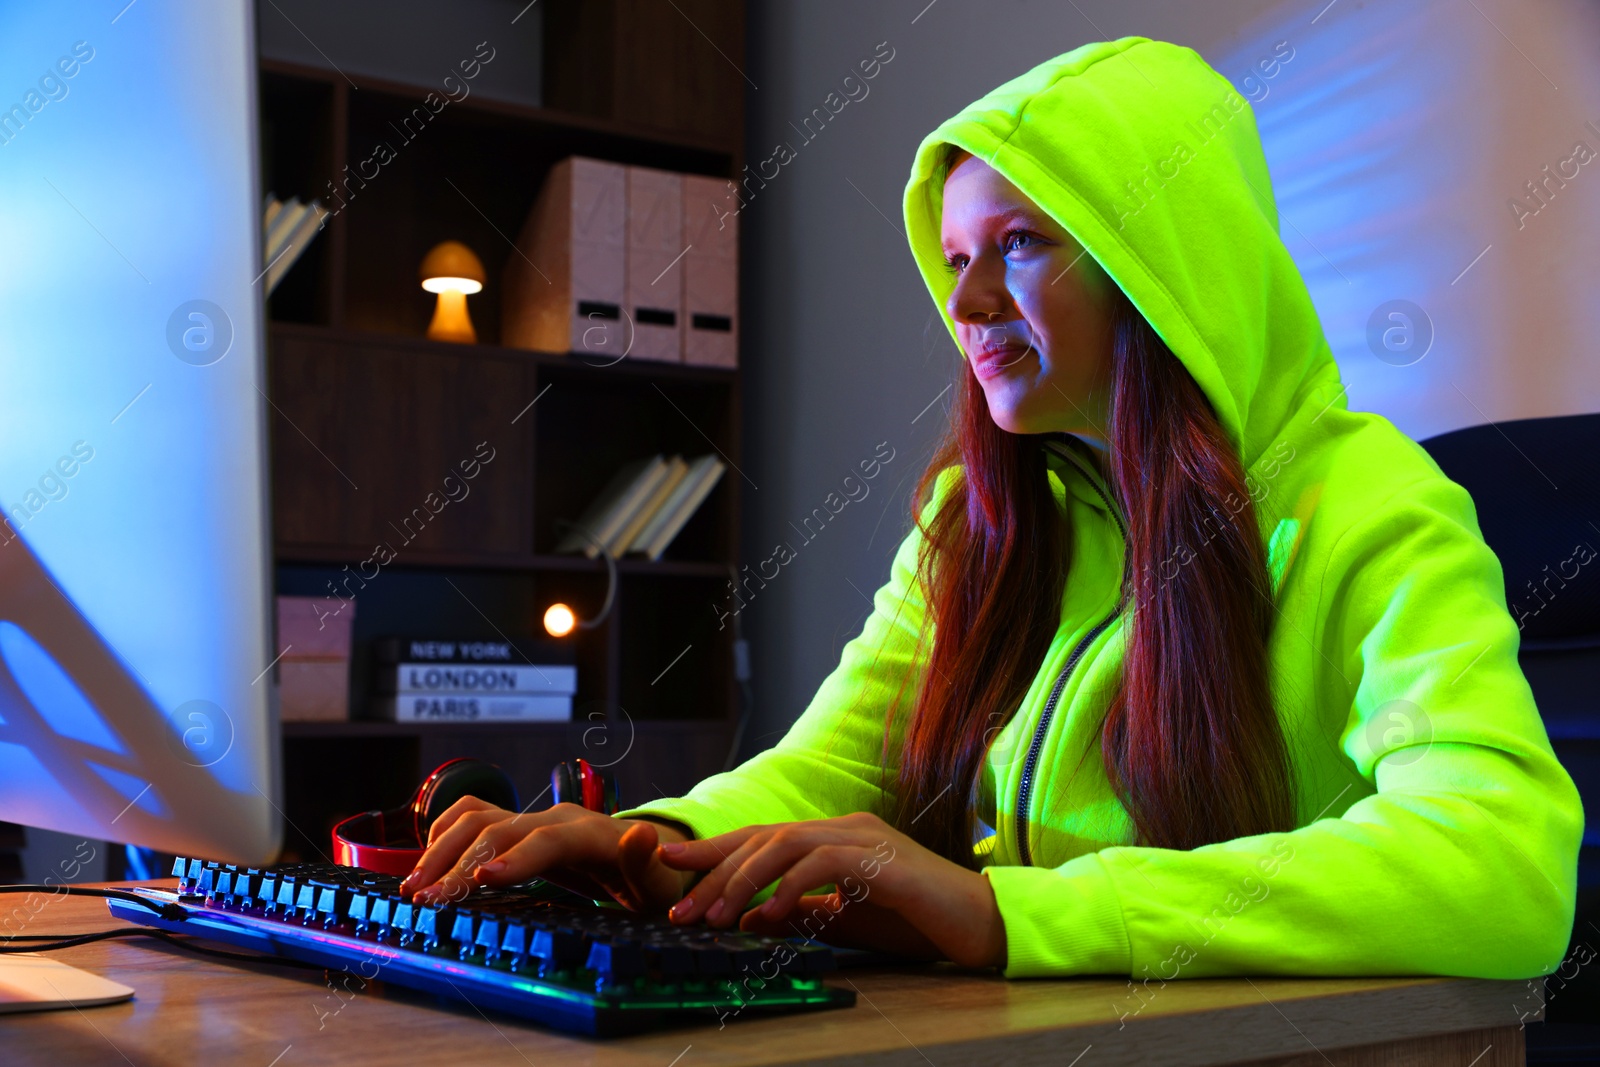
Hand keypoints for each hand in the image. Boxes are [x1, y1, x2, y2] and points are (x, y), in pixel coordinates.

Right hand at [400, 798, 691, 910]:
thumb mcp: (659, 882)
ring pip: (478, 818)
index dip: (515, 858)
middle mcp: (557, 818)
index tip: (482, 879)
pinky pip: (473, 815)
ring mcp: (534, 818)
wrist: (646, 862)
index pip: (548, 840)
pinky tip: (427, 864)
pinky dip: (445, 833)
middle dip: (460, 865)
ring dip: (442, 850)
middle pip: (500, 830)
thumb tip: (644, 834)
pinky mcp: (517, 825)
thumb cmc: (652, 880)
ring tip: (414, 887)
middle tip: (427, 901)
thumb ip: (646, 862)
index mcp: (590, 835)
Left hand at [656, 811, 1006, 968]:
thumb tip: (748, 918)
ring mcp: (863, 837)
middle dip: (715, 869)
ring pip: (785, 844)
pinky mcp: (880, 859)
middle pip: (764, 837)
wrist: (982, 924)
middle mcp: (844, 827)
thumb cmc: (917, 921)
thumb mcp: (845, 920)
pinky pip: (821, 864)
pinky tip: (771, 914)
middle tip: (681, 905)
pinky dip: (790, 887)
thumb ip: (799, 914)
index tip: (672, 866)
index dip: (715, 850)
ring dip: (743, 880)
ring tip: (716, 914)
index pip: (763, 837)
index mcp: (834, 837)